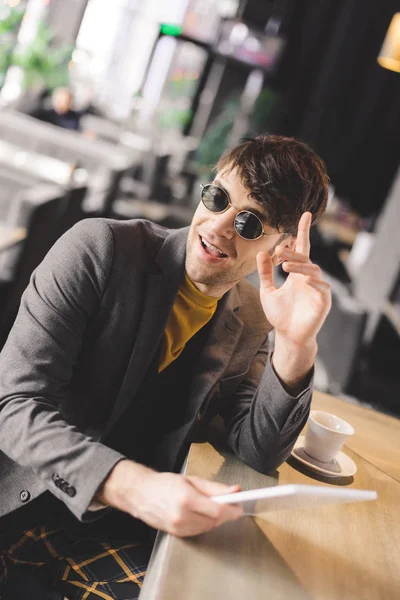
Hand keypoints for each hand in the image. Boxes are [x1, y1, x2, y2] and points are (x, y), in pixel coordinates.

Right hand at [96, 460, 242, 536]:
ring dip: (214, 518)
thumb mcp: (191, 480)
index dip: (232, 510)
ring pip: (208, 527)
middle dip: (224, 513)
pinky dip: (204, 523)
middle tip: (229, 503)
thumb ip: (215, 488)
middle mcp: (182, 516)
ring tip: (211, 506)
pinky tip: (200, 513)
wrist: (141, 494)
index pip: (217, 510)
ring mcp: (178, 527)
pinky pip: (198, 531)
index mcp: (186, 499)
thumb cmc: (164, 483)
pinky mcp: (176, 534)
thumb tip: (235, 491)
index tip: (240, 506)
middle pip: (214, 521)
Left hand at [256, 212, 330, 346]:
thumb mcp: (267, 291)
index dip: (303, 232)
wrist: (288, 336)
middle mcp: (309, 278)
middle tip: (279, 250)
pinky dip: (314, 282)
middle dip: (294, 252)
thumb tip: (261, 253)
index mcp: (297, 273)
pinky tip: (303, 279)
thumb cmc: (280, 315)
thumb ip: (265, 273)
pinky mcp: (323, 301)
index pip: (301, 248)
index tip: (305, 215)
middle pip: (305, 257)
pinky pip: (322, 287)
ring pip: (313, 270)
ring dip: (300, 266)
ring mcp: (318, 289)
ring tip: (285, 266)